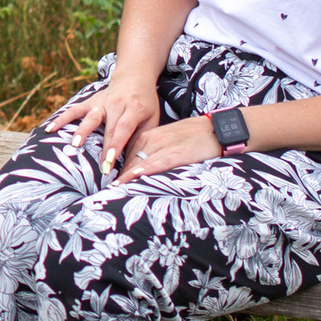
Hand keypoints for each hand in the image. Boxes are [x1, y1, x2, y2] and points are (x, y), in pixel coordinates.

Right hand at [47, 75, 165, 176]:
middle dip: (103, 149)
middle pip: (108, 128)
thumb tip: (135, 162)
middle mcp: (116, 104)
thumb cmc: (145, 104)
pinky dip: (62, 119)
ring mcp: (101, 102)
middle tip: (100, 168)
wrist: (134, 78)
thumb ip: (143, 137)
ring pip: (89, 118)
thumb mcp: (152, 118)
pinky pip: (74, 110)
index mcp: (134, 108)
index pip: (123, 129)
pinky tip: (50, 129)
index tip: (110, 163)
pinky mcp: (90, 101)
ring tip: (74, 145)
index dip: (116, 146)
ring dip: (81, 131)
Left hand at [107, 115, 223, 182]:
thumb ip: (151, 152)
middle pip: (129, 160)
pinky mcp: (176, 154)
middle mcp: (151, 140)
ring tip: (112, 190)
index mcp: (147, 136)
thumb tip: (137, 168)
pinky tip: (132, 178)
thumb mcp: (166, 141)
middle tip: (105, 191)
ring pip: (138, 162)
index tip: (107, 183)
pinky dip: (143, 171)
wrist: (215, 130)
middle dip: (117, 175)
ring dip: (125, 176)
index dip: (117, 169)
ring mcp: (163, 147)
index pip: (126, 154)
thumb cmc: (191, 137)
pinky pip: (156, 163)